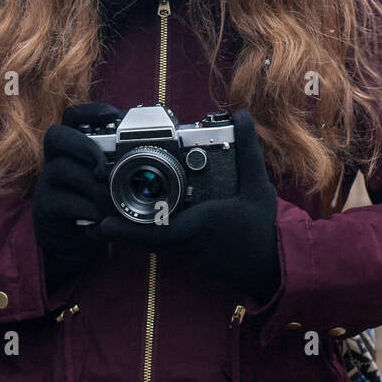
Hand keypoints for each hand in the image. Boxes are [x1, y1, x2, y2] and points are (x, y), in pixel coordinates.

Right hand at [32, 102, 122, 293]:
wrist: (73, 243)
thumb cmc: (98, 205)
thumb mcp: (111, 183)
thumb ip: (126, 166)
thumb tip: (170, 156)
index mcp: (74, 147)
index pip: (73, 116)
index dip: (90, 112)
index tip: (113, 117)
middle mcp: (55, 159)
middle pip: (56, 135)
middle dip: (84, 146)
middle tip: (104, 168)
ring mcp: (47, 183)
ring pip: (61, 169)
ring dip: (93, 186)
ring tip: (113, 202)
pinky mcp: (45, 208)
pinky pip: (62, 202)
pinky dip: (87, 210)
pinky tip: (102, 220)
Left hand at [96, 108, 281, 302]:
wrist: (279, 266)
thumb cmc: (266, 226)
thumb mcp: (258, 184)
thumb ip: (247, 150)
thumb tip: (242, 115)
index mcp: (201, 225)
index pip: (156, 230)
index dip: (127, 230)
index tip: (104, 225)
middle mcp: (192, 246)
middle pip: (149, 241)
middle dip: (125, 232)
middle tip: (102, 220)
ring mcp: (194, 259)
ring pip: (159, 247)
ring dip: (142, 234)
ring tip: (120, 220)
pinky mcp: (198, 265)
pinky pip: (173, 252)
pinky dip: (162, 239)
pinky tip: (159, 225)